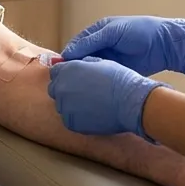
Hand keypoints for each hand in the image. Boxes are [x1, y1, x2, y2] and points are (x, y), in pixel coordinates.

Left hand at [47, 56, 167, 138]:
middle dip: (64, 89)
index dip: (65, 75)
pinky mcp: (71, 123)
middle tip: (82, 92)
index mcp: (67, 70)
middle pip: (54, 89)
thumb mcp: (100, 62)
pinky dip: (77, 118)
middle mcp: (61, 87)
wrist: (130, 102)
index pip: (55, 72)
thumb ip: (82, 64)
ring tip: (90, 104)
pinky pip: (68, 119)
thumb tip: (77, 66)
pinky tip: (91, 114)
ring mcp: (65, 106)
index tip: (74, 79)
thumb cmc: (119, 79)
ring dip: (70, 104)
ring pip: (61, 105)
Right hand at [62, 16, 184, 77]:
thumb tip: (67, 54)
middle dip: (75, 68)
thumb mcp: (113, 33)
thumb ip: (90, 42)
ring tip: (76, 87)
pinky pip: (102, 77)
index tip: (60, 69)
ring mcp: (109, 59)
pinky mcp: (117, 71)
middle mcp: (101, 45)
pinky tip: (90, 90)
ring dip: (84, 76)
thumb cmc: (140, 32)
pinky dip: (96, 82)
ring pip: (91, 69)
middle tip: (66, 81)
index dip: (68, 56)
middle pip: (82, 58)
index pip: (77, 44)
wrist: (165, 45)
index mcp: (97, 32)